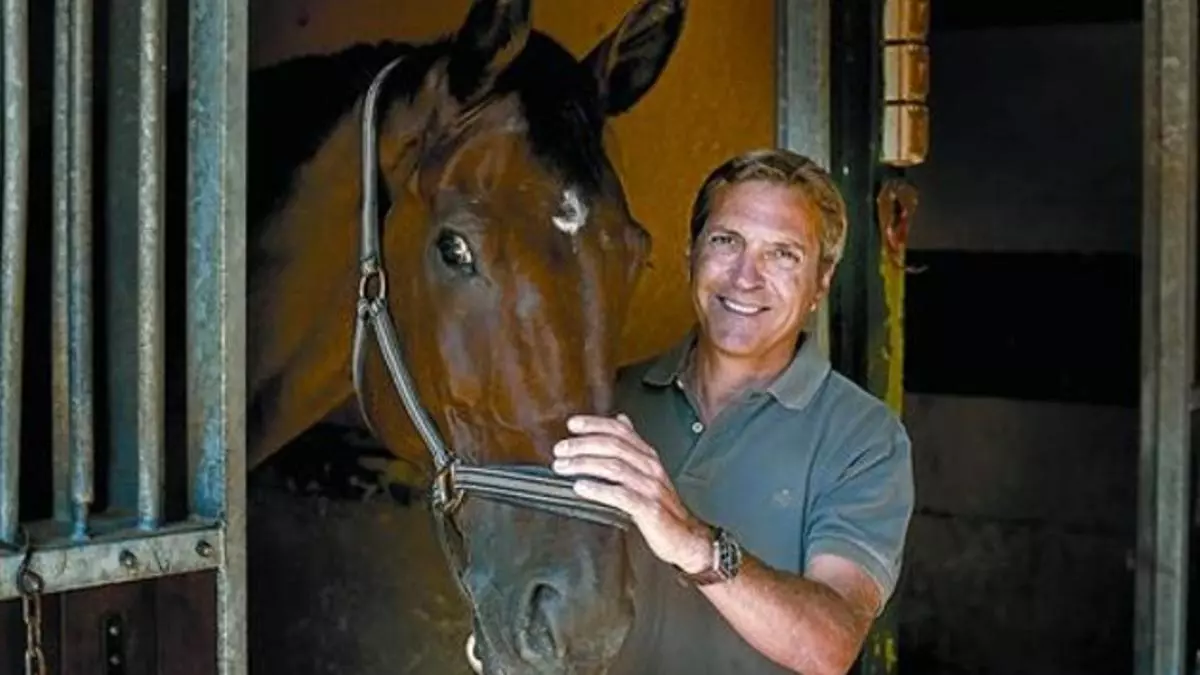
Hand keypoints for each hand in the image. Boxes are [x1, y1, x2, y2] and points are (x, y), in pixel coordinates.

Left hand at [552, 413, 712, 573]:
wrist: (686, 537)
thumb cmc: (663, 506)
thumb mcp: (648, 471)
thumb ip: (633, 446)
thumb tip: (621, 419)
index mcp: (648, 456)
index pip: (621, 431)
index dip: (595, 424)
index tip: (573, 425)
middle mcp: (650, 467)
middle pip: (614, 446)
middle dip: (583, 445)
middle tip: (560, 449)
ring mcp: (651, 487)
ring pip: (614, 468)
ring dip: (584, 464)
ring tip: (564, 467)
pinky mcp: (649, 508)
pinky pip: (621, 495)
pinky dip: (598, 489)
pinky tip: (581, 487)